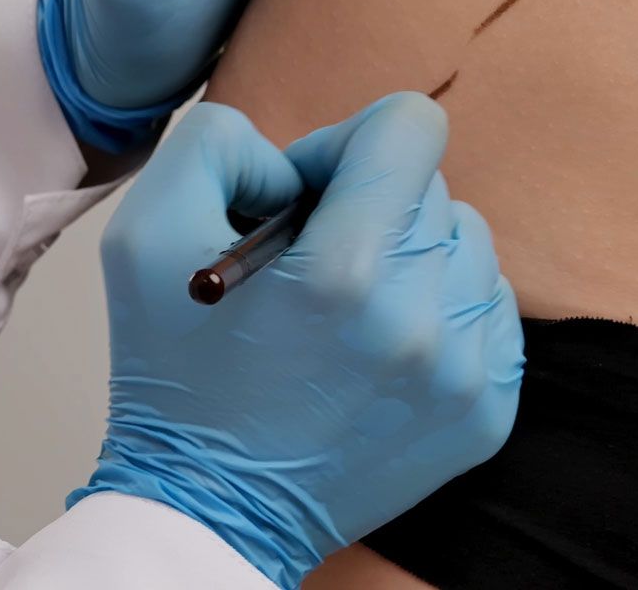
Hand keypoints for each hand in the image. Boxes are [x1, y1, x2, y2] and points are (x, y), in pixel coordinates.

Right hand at [72, 94, 521, 588]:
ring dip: (413, 257)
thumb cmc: (176, 372)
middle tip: (312, 266)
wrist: (211, 511)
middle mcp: (422, 318)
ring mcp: (466, 370)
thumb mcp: (146, 233)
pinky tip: (385, 346)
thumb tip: (298, 157)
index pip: (411, 126)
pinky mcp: (489, 408)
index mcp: (345, 270)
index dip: (347, 143)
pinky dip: (444, 310)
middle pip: (433, 188)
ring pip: (470, 244)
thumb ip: (218, 145)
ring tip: (350, 309)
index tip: (309, 194)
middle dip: (371, 206)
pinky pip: (491, 308)